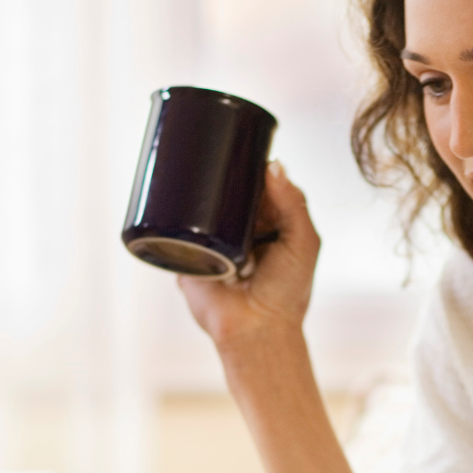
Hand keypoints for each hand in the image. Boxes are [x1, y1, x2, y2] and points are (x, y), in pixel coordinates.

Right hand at [177, 160, 319, 351]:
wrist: (255, 329)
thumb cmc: (286, 292)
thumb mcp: (303, 243)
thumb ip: (294, 205)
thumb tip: (274, 164)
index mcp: (270, 221)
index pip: (259, 182)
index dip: (251, 163)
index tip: (243, 143)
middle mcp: (241, 227)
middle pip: (227, 187)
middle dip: (220, 169)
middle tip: (214, 153)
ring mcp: (213, 238)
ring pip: (200, 202)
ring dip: (195, 186)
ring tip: (192, 168)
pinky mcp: (188, 252)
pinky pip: (175, 226)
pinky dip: (171, 210)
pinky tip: (169, 191)